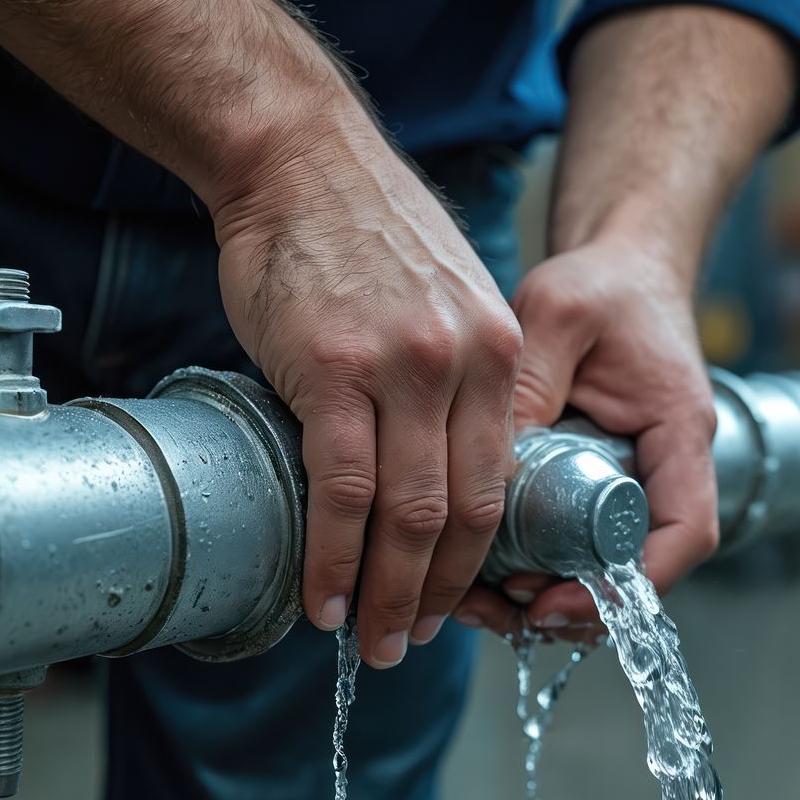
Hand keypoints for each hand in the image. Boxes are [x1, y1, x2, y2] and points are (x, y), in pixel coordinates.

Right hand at [211, 122, 521, 668]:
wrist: (297, 155)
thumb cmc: (361, 229)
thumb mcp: (445, 298)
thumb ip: (453, 379)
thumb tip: (431, 462)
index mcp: (499, 353)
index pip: (502, 484)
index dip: (480, 562)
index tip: (453, 603)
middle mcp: (463, 365)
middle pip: (466, 515)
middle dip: (438, 596)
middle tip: (407, 643)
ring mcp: (401, 369)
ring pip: (408, 515)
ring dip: (387, 593)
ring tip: (367, 641)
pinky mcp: (334, 369)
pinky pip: (342, 489)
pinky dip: (334, 556)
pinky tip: (321, 596)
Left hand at [456, 236, 718, 638]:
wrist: (617, 266)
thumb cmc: (603, 282)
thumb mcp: (559, 314)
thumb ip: (529, 380)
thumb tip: (488, 462)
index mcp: (679, 434)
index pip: (685, 533)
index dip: (632, 584)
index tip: (561, 600)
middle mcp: (666, 471)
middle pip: (637, 569)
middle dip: (573, 604)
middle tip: (503, 609)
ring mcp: (633, 483)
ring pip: (601, 568)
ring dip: (543, 597)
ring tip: (477, 602)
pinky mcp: (597, 486)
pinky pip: (573, 545)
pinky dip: (531, 569)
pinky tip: (476, 574)